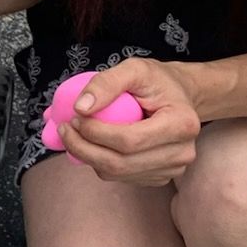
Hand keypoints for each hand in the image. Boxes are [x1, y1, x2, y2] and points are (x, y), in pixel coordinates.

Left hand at [56, 59, 200, 184]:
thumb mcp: (135, 69)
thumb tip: (80, 107)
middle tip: (65, 129)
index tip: (74, 117)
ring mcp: (172, 169)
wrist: (181, 96)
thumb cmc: (158, 81)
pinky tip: (93, 145)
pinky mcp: (160, 177)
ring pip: (117, 173)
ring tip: (74, 135)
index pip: (129, 140)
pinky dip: (99, 163)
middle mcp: (181, 152)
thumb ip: (107, 83)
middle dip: (84, 148)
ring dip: (87, 157)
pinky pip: (121, 177)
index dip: (95, 133)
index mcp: (181, 124)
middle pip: (121, 163)